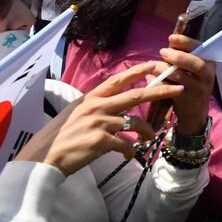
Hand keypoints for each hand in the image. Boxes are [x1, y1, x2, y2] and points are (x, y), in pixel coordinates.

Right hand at [19, 62, 181, 175]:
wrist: (44, 158)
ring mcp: (99, 123)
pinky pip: (126, 145)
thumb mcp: (74, 113)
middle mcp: (97, 106)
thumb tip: (110, 103)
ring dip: (147, 131)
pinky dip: (130, 151)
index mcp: (91, 98)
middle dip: (160, 91)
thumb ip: (93, 106)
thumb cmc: (59, 137)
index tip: (153, 64)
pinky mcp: (100, 141)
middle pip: (135, 95)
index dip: (137, 71)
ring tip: (150, 138)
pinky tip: (129, 155)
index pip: (118, 80)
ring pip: (135, 122)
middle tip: (178, 89)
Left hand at [160, 33, 216, 135]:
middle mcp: (207, 76)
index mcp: (209, 63)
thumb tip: (168, 44)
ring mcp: (198, 89)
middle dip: (178, 56)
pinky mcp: (187, 100)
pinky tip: (150, 78)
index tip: (171, 38)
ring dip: (164, 69)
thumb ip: (183, 58)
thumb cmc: (192, 85)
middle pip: (195, 63)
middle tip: (162, 52)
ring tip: (152, 66)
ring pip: (180, 76)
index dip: (185, 42)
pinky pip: (170, 89)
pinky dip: (158, 83)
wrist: (195, 113)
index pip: (200, 48)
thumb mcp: (193, 70)